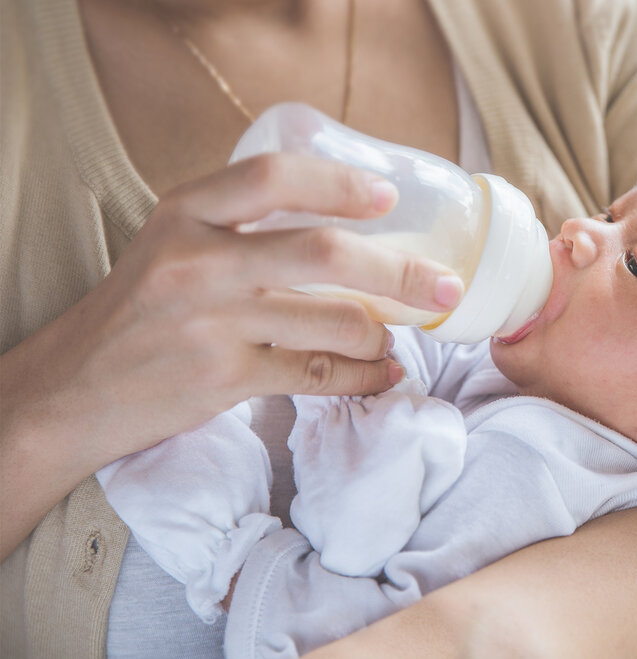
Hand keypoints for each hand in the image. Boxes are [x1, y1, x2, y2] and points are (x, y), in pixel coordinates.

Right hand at [0, 153, 462, 557]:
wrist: (75, 387)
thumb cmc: (142, 308)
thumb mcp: (174, 242)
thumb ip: (244, 225)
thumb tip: (352, 223)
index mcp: (187, 213)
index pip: (274, 177)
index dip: (341, 184)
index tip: (388, 198)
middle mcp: (198, 262)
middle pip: (324, 254)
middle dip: (401, 271)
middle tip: (444, 285)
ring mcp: (212, 323)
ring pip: (334, 322)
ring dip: (385, 332)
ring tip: (399, 335)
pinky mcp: (224, 379)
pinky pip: (320, 375)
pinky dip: (364, 376)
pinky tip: (383, 374)